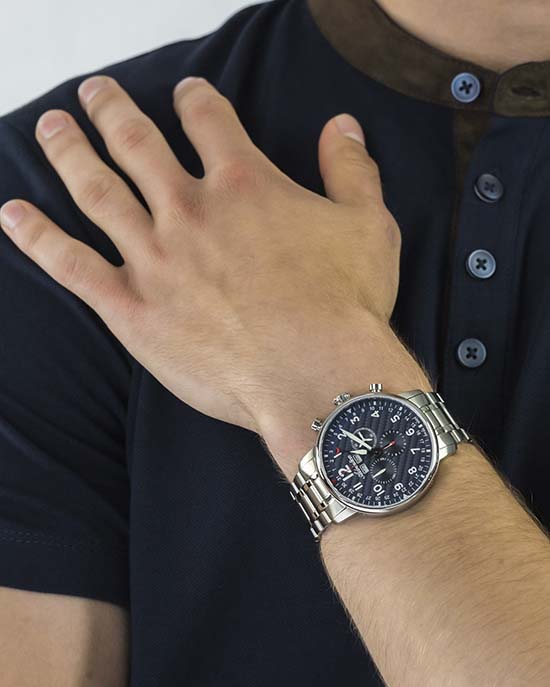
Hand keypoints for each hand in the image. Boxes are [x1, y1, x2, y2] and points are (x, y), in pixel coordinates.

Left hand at [0, 75, 428, 474]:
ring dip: (69, 153)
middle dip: (113, 110)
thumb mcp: (369, 225)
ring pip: (97, 191)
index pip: (208, 120)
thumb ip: (352, 169)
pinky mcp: (132, 309)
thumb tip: (342, 124)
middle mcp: (189, 211)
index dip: (195, 98)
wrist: (316, 375)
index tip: (185, 91)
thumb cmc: (347, 304)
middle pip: (137, 142)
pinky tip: (13, 214)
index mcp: (244, 184)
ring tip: (50, 128)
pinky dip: (37, 237)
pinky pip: (72, 266)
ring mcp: (155, 259)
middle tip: (94, 92)